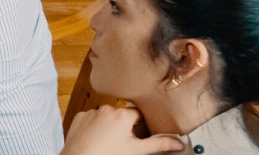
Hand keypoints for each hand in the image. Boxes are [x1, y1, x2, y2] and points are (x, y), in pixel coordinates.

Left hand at [60, 107, 187, 154]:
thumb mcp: (136, 150)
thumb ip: (158, 144)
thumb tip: (179, 143)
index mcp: (123, 114)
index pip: (139, 113)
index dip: (141, 123)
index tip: (140, 132)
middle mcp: (106, 109)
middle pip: (122, 115)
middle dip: (124, 126)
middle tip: (124, 141)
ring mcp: (91, 112)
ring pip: (106, 116)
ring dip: (109, 125)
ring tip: (108, 142)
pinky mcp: (79, 117)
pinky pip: (91, 119)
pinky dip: (95, 126)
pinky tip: (96, 139)